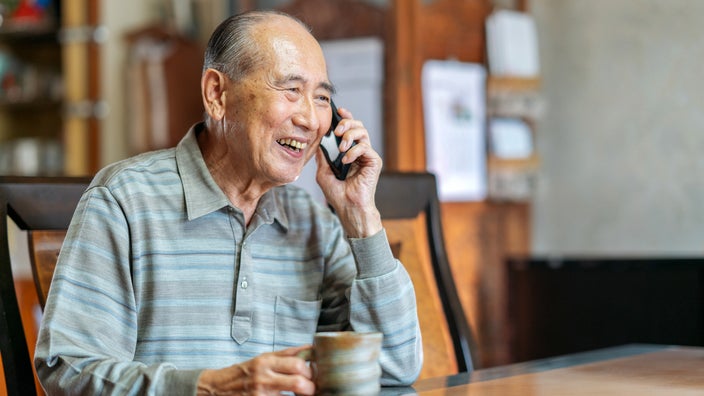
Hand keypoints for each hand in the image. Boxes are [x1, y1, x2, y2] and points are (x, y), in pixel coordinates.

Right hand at [197, 345, 313, 394]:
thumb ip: (287, 354)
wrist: (217, 387)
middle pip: (298, 382)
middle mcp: (263, 378)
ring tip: (299, 394)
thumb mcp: (263, 358)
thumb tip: (310, 348)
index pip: (298, 364)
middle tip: (310, 388)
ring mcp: (260, 394)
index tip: (311, 374)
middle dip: (310, 387)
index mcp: (266, 362)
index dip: (310, 371)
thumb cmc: (244, 372)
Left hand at [315, 106, 382, 237]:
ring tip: (341, 148)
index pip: (349, 130)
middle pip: (358, 126)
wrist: (348, 207)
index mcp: (348, 152)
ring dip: (350, 136)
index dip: (345, 118)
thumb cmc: (337, 194)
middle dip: (347, 123)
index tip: (338, 111)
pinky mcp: (374, 162)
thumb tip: (317, 140)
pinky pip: (365, 147)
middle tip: (338, 131)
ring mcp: (367, 156)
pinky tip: (346, 161)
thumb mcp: (323, 172)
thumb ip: (322, 156)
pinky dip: (354, 151)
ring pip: (363, 133)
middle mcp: (359, 152)